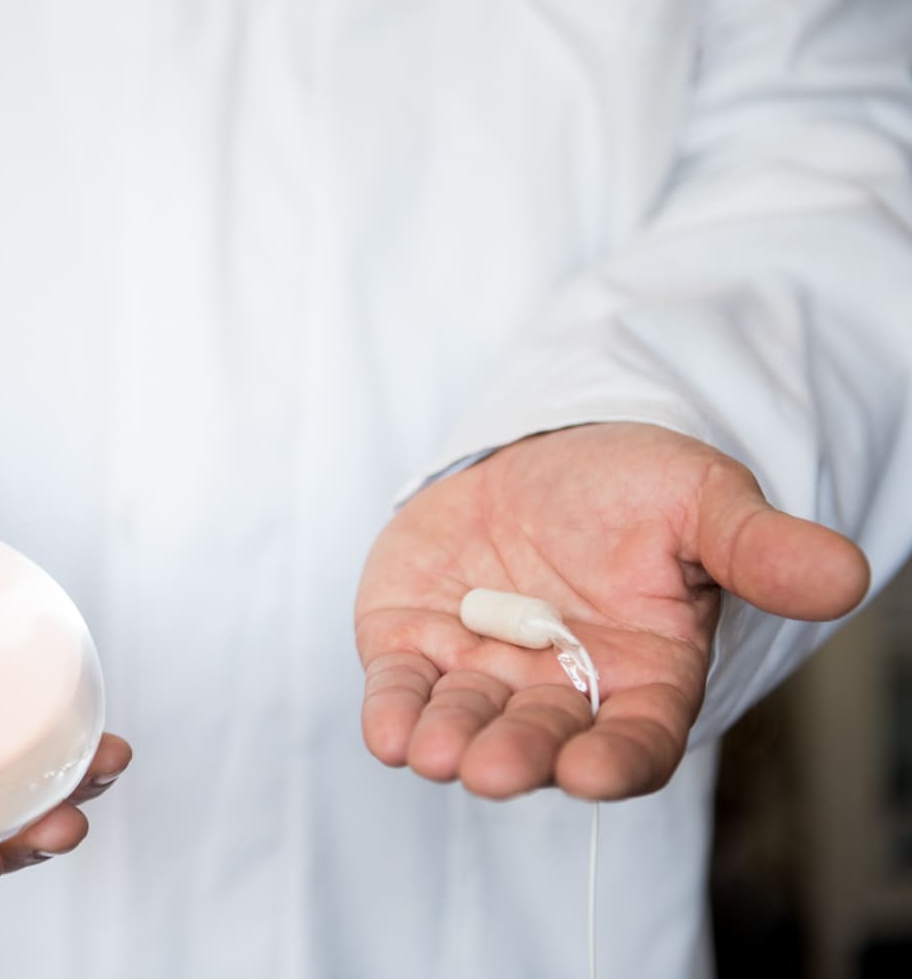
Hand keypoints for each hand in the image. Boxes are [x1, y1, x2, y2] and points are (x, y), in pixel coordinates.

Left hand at [355, 423, 867, 800]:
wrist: (535, 455)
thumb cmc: (628, 488)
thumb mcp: (698, 500)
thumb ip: (756, 547)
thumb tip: (844, 577)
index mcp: (640, 675)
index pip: (635, 739)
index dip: (615, 761)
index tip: (590, 773)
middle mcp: (558, 692)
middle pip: (541, 740)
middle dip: (517, 755)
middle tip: (492, 768)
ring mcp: (482, 674)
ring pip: (466, 723)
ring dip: (447, 741)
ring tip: (432, 751)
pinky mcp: (414, 648)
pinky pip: (402, 690)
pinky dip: (393, 711)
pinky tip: (385, 730)